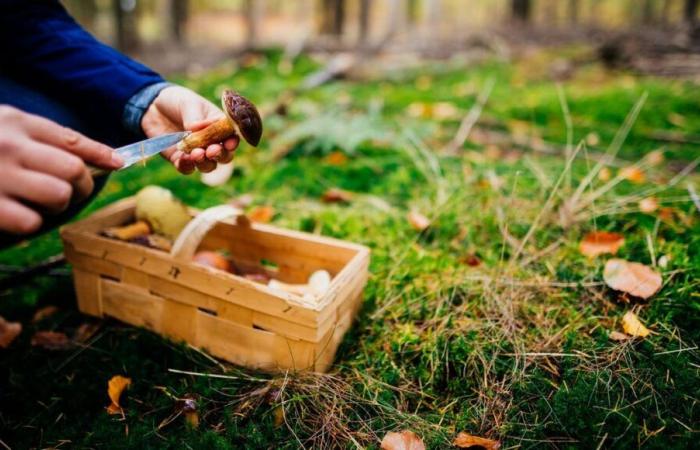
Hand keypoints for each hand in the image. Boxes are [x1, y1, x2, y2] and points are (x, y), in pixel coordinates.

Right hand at [0, 106, 121, 234]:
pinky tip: (19, 213)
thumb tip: (106, 157)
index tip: (118, 163)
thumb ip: (44, 138)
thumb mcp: (7, 127)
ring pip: (59, 195)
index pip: (71, 140)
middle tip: (70, 191)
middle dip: (81, 185)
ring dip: (57, 205)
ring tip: (39, 201)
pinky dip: (32, 223)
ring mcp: (0, 177)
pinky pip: (32, 222)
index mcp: (16, 123)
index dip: (101, 154)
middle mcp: (9, 147)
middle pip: (73, 169)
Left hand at [141, 86, 238, 173]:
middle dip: (220, 155)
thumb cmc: (176, 101)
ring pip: (208, 165)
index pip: (231, 137)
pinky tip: (183, 159)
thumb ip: (195, 117)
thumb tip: (198, 129)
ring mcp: (196, 152)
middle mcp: (211, 142)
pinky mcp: (180, 159)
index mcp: (218, 126)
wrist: (152, 107)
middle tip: (212, 151)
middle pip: (224, 156)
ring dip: (205, 163)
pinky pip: (187, 168)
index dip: (232, 142)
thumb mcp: (188, 103)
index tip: (229, 144)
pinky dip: (187, 166)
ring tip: (196, 154)